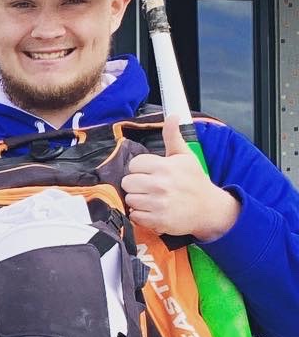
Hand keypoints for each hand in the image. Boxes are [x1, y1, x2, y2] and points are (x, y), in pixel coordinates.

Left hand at [122, 117, 239, 241]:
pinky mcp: (157, 220)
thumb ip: (173, 136)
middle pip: (127, 182)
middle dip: (136, 184)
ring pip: (129, 199)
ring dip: (138, 200)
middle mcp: (160, 185)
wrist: (209, 208)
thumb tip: (172, 116)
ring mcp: (158, 204)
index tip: (150, 173)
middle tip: (149, 186)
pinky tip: (153, 210)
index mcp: (165, 167)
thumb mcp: (185, 156)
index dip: (140, 169)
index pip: (134, 164)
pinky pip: (134, 216)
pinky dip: (141, 215)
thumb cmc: (195, 181)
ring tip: (152, 198)